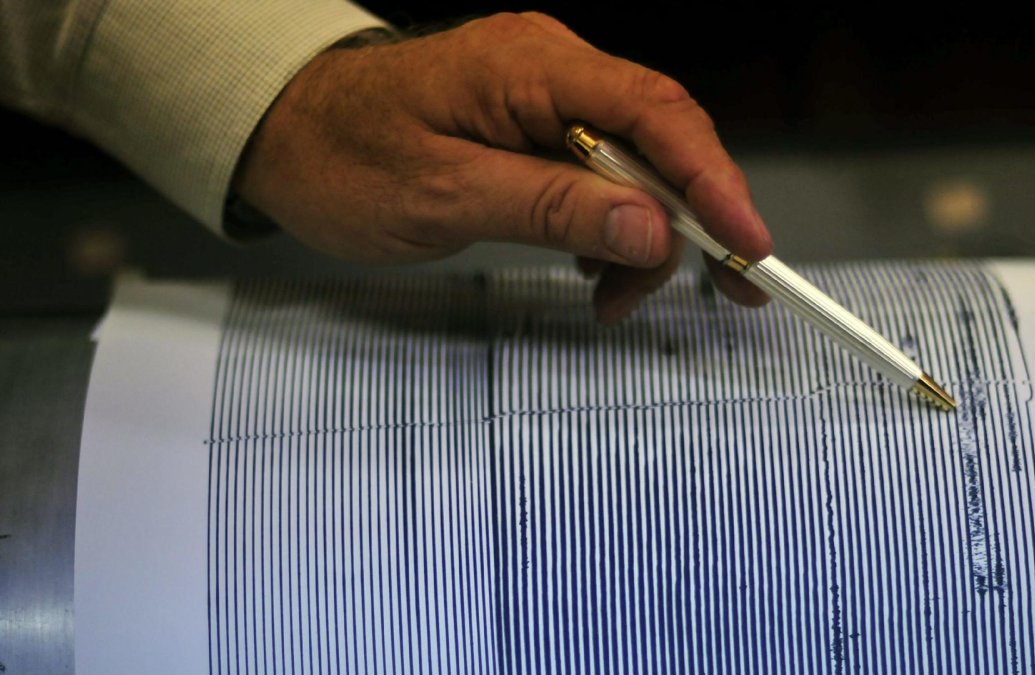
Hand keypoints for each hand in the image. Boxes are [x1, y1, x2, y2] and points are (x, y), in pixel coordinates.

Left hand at [234, 12, 771, 321]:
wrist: (286, 132)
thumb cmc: (344, 155)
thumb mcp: (444, 195)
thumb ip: (551, 207)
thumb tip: (649, 228)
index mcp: (532, 68)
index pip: (654, 113)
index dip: (712, 179)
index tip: (748, 243)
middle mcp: (552, 70)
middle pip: (661, 140)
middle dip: (695, 220)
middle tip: (729, 288)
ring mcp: (547, 99)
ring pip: (636, 166)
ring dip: (644, 238)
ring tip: (615, 299)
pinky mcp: (537, 130)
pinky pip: (602, 175)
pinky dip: (610, 227)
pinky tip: (596, 267)